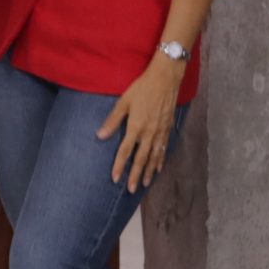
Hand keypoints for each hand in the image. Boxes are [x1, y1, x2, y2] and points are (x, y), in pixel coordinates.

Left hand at [99, 54, 184, 191]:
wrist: (165, 79)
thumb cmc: (141, 88)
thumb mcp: (123, 102)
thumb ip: (113, 120)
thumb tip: (100, 135)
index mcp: (136, 127)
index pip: (125, 151)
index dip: (119, 166)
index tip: (115, 179)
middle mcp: (149, 133)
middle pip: (141, 159)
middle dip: (136, 175)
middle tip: (132, 190)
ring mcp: (160, 132)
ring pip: (154, 156)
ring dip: (149, 171)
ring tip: (145, 184)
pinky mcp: (167, 128)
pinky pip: (164, 148)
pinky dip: (161, 160)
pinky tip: (159, 168)